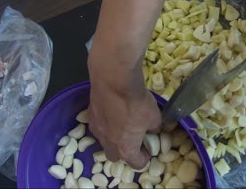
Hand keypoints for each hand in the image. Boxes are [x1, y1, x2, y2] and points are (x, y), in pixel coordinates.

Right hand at [87, 41, 160, 167]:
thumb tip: (153, 128)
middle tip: (135, 137)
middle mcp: (107, 143)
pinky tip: (114, 110)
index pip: (136, 163)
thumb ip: (155, 127)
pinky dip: (107, 122)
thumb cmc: (136, 102)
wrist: (113, 80)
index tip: (149, 147)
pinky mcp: (90, 115)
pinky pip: (99, 125)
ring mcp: (96, 129)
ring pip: (105, 140)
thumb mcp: (155, 116)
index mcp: (125, 149)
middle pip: (116, 156)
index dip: (145, 157)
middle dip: (125, 150)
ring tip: (123, 122)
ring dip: (114, 136)